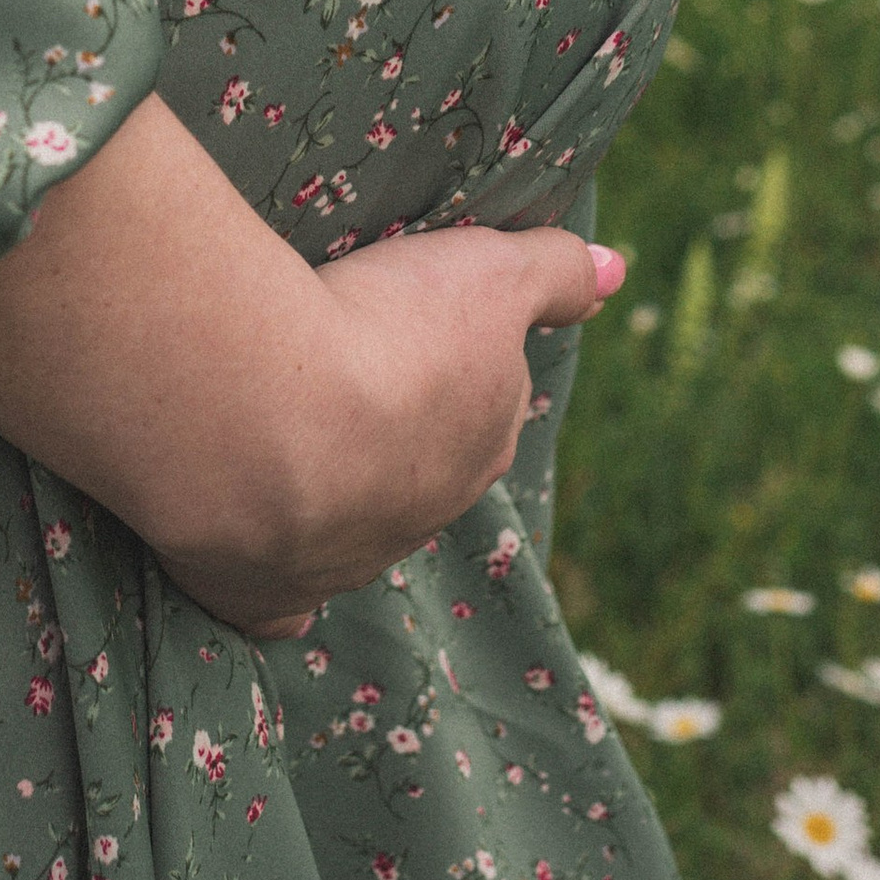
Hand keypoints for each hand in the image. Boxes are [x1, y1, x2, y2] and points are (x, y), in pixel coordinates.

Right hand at [158, 218, 619, 634]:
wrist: (269, 418)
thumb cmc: (384, 332)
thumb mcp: (492, 273)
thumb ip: (556, 272)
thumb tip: (617, 271)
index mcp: (481, 447)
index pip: (483, 409)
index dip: (447, 367)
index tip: (404, 332)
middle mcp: (424, 516)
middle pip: (418, 474)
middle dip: (391, 436)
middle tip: (337, 378)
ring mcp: (345, 564)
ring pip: (350, 533)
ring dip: (325, 495)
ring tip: (277, 436)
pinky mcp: (267, 595)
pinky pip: (279, 607)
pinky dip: (275, 590)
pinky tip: (262, 570)